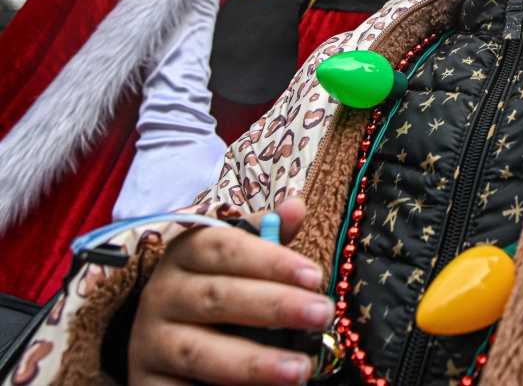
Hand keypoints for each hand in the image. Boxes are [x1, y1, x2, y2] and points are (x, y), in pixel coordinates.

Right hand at [129, 198, 330, 385]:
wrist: (161, 340)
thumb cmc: (215, 288)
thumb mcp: (237, 257)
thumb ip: (267, 235)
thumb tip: (296, 206)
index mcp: (184, 254)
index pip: (225, 248)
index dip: (271, 260)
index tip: (315, 276)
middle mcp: (161, 295)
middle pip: (218, 298)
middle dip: (275, 307)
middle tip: (322, 315)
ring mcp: (150, 343)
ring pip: (201, 352)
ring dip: (254, 364)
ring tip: (300, 370)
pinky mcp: (147, 384)